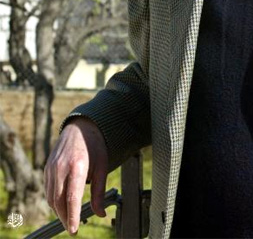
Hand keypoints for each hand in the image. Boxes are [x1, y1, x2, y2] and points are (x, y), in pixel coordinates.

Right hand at [44, 118, 107, 234]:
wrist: (81, 127)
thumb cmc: (94, 146)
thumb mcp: (102, 167)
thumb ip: (99, 192)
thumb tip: (101, 213)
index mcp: (77, 166)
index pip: (72, 198)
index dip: (73, 216)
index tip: (74, 230)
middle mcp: (61, 167)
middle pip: (59, 201)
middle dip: (65, 218)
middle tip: (74, 228)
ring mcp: (51, 167)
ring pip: (51, 198)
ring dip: (59, 211)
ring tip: (69, 218)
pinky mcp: (47, 168)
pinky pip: (48, 190)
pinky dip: (54, 200)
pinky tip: (62, 204)